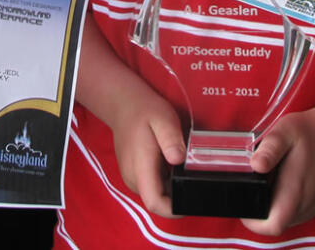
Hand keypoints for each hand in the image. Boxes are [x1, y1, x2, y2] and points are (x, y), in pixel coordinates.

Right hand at [107, 92, 185, 217]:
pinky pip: (151, 185)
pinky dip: (163, 179)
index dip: (174, 210)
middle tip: (191, 175)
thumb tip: (178, 160)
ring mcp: (131, 177)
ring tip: (180, 165)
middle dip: (176, 195)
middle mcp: (133, 178)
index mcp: (140, 168)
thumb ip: (170, 139)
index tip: (191, 199)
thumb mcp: (163, 118)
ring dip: (170, 187)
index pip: (155, 203)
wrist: (123, 104)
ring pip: (155, 194)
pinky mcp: (133, 174)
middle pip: (157, 201)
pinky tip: (170, 162)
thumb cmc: (144, 110)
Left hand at [243, 105, 314, 234]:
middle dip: (259, 209)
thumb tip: (256, 165)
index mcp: (295, 192)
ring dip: (271, 206)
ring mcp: (311, 208)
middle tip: (253, 184)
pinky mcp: (314, 205)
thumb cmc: (310, 133)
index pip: (271, 225)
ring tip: (267, 181)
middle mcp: (305, 206)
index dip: (252, 221)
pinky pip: (293, 213)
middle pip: (274, 224)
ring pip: (284, 220)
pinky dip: (283, 203)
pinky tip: (280, 183)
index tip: (245, 201)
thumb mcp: (286, 131)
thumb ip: (270, 148)